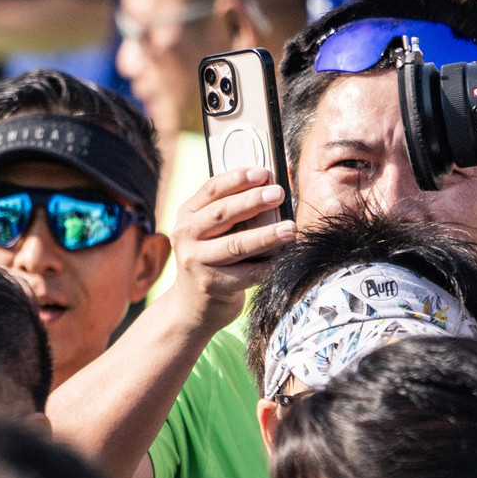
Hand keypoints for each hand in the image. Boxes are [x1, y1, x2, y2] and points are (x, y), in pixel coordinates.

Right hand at [164, 167, 294, 330]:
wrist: (193, 305)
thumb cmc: (213, 258)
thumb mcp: (213, 231)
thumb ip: (236, 209)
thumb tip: (277, 183)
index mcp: (187, 215)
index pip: (211, 190)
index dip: (237, 179)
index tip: (263, 172)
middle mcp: (185, 236)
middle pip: (221, 214)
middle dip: (252, 201)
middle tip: (278, 193)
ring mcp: (195, 262)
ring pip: (235, 245)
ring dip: (266, 235)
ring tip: (290, 228)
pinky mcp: (211, 285)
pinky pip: (247, 274)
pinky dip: (269, 266)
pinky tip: (286, 259)